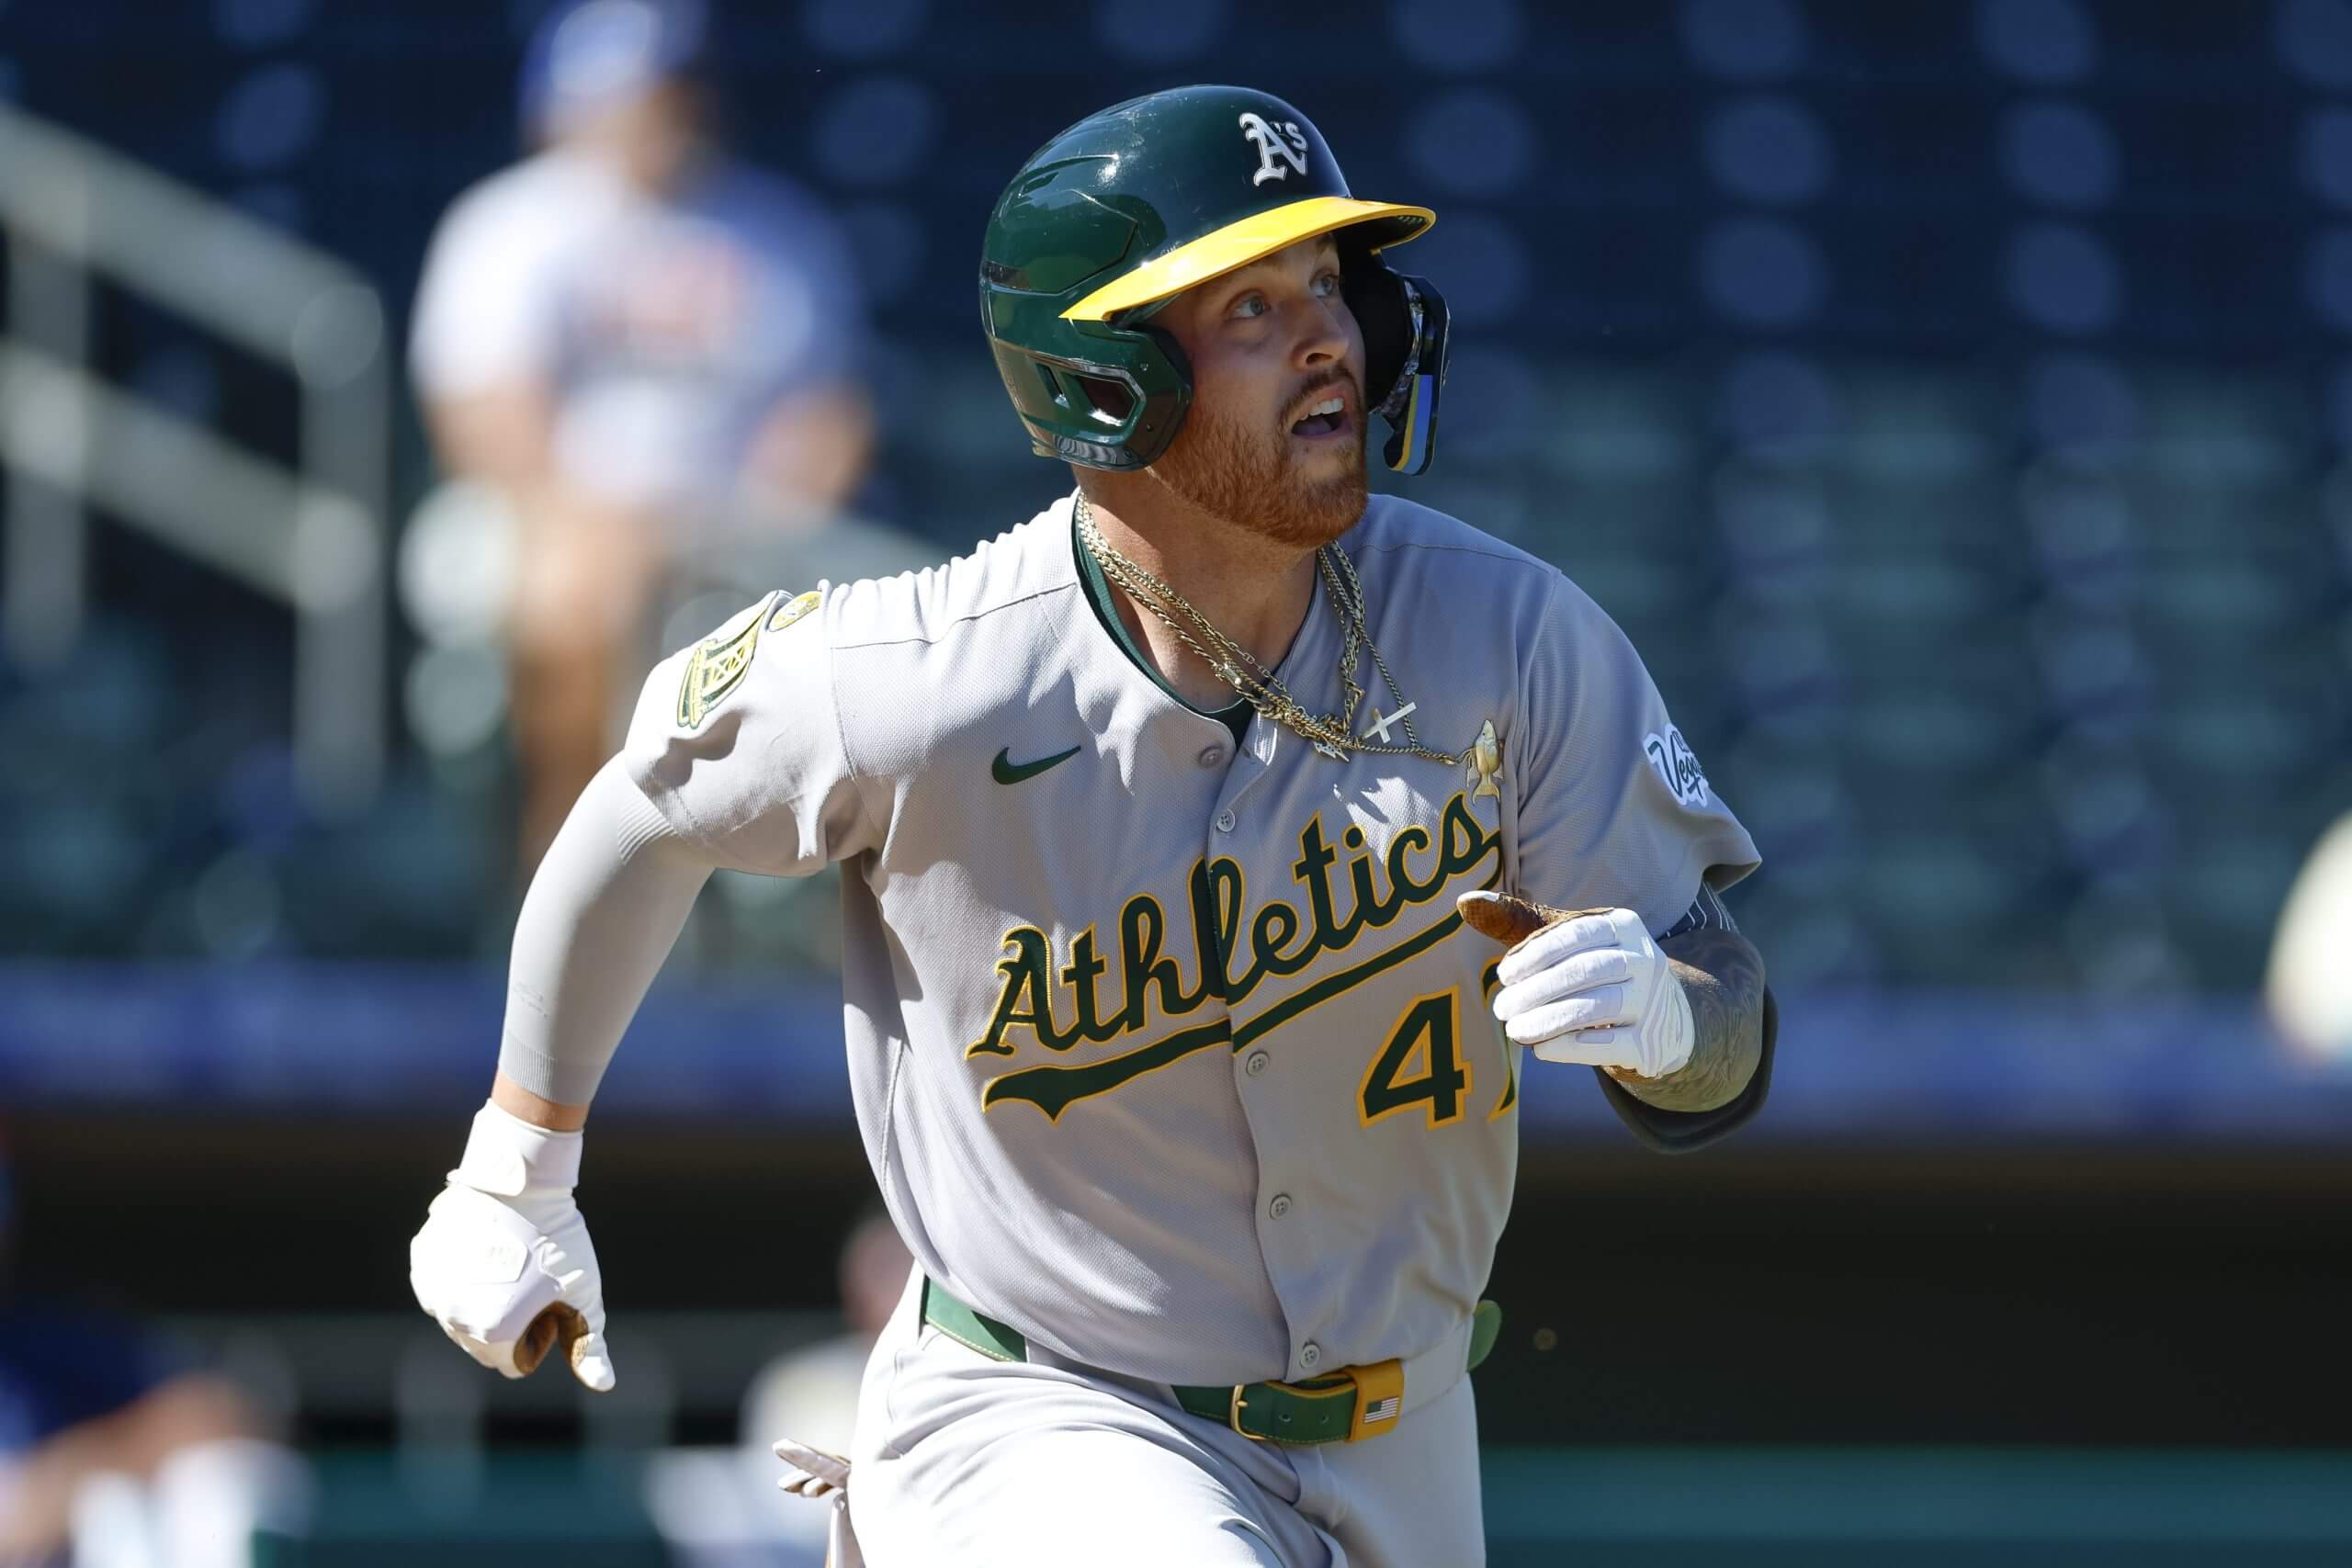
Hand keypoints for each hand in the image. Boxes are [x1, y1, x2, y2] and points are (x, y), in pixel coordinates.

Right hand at [408, 1101, 615, 1390]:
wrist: (522, 1181)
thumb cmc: (559, 1241)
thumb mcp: (583, 1295)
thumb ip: (589, 1346)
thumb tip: (604, 1386)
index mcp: (494, 1334)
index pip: (514, 1363)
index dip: (539, 1334)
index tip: (550, 1299)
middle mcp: (454, 1319)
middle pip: (484, 1346)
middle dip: (509, 1324)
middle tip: (532, 1281)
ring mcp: (432, 1290)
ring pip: (460, 1318)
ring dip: (484, 1303)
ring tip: (511, 1265)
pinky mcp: (422, 1264)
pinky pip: (441, 1289)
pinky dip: (462, 1280)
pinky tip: (486, 1253)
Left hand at [1457, 892, 1693, 1078]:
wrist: (1662, 1019)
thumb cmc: (1596, 971)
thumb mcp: (1565, 942)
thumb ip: (1518, 921)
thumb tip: (1463, 902)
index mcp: (1623, 925)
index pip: (1576, 933)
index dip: (1535, 953)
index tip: (1503, 974)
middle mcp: (1645, 959)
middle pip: (1586, 970)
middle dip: (1537, 990)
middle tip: (1501, 1007)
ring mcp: (1651, 1002)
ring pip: (1597, 1007)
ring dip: (1548, 1020)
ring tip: (1514, 1030)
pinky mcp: (1649, 1043)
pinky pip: (1608, 1045)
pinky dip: (1571, 1047)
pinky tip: (1541, 1049)